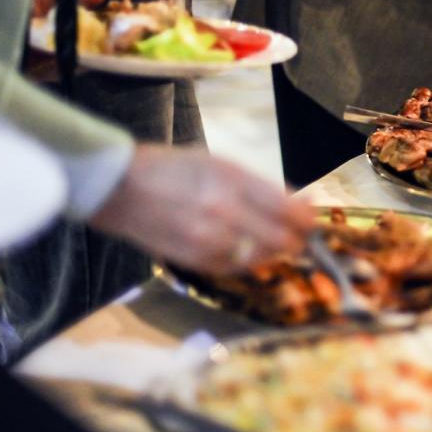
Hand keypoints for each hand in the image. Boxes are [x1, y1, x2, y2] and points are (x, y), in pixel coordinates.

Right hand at [90, 145, 315, 274]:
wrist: (119, 188)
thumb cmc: (174, 169)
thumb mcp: (222, 165)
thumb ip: (262, 187)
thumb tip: (302, 203)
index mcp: (233, 180)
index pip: (291, 211)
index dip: (309, 219)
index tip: (313, 220)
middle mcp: (224, 212)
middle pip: (283, 240)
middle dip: (298, 239)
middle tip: (300, 234)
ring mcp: (209, 240)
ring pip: (264, 257)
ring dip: (275, 250)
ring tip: (273, 239)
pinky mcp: (196, 261)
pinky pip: (238, 267)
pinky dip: (249, 260)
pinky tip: (245, 247)